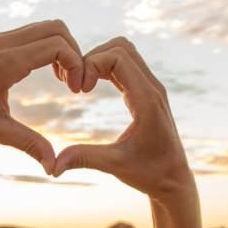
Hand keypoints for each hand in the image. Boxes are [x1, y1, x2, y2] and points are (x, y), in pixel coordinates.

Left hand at [0, 20, 86, 167]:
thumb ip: (28, 144)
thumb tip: (53, 167)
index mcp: (4, 63)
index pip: (56, 46)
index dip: (76, 65)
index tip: (77, 90)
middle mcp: (2, 44)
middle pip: (56, 29)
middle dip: (74, 53)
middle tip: (75, 84)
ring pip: (46, 27)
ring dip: (62, 49)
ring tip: (64, 80)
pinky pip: (33, 33)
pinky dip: (49, 47)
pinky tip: (50, 73)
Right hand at [48, 37, 193, 200]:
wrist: (174, 181)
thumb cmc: (149, 174)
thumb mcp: (115, 166)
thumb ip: (84, 159)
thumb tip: (52, 166)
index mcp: (147, 100)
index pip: (118, 57)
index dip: (92, 64)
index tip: (78, 91)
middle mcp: (153, 88)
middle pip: (121, 47)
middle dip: (93, 57)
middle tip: (77, 84)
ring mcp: (153, 88)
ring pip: (125, 52)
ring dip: (100, 60)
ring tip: (82, 85)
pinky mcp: (148, 93)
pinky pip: (127, 65)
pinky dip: (106, 68)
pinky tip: (91, 87)